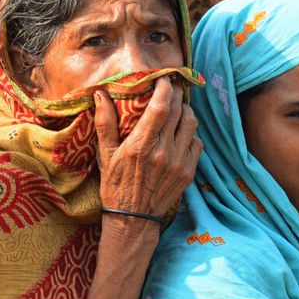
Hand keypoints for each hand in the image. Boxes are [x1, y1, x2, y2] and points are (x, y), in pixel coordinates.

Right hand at [94, 78, 201, 223]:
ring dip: (186, 111)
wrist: (134, 218)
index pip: (160, 107)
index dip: (165, 88)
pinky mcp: (189, 172)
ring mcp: (179, 163)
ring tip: (177, 108)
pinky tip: (181, 132)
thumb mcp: (105, 155)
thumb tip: (101, 94)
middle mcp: (163, 152)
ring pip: (191, 124)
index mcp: (140, 145)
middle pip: (178, 111)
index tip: (163, 79)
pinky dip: (191, 133)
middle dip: (176, 95)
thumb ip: (104, 124)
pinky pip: (197, 143)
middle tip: (171, 88)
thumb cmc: (115, 185)